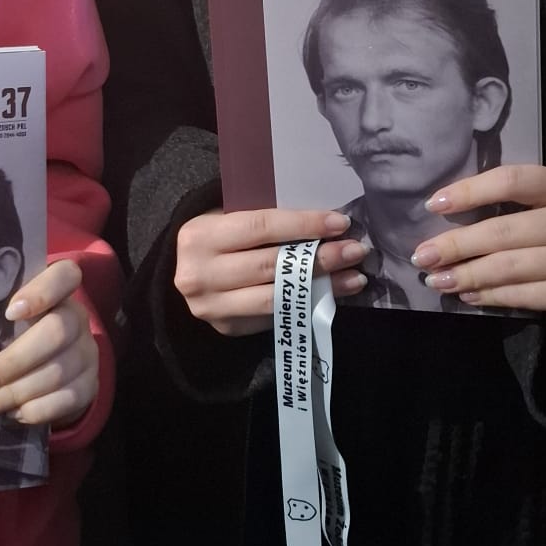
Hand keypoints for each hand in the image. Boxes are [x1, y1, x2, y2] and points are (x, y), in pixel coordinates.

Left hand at [0, 258, 97, 430]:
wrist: (54, 370)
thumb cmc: (16, 335)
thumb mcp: (8, 320)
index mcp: (58, 293)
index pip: (64, 276)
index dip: (41, 291)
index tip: (10, 312)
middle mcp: (78, 319)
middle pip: (56, 333)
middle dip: (14, 361)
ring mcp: (87, 354)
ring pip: (57, 372)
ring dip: (15, 393)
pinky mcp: (90, 386)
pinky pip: (66, 400)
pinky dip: (35, 409)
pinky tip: (11, 413)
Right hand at [174, 209, 370, 335]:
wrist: (189, 273)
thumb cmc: (218, 236)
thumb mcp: (228, 218)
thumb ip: (264, 221)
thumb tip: (325, 223)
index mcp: (199, 237)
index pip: (260, 227)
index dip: (302, 225)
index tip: (339, 222)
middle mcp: (199, 275)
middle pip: (271, 266)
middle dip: (319, 257)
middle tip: (355, 250)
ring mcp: (212, 307)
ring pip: (276, 297)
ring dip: (322, 286)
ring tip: (355, 276)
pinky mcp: (227, 328)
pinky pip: (274, 316)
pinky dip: (306, 304)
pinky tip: (332, 295)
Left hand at [409, 165, 545, 330]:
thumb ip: (511, 203)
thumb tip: (444, 214)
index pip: (514, 181)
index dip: (471, 191)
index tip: (434, 205)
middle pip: (505, 230)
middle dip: (456, 245)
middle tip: (423, 256)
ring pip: (510, 267)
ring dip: (467, 276)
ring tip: (438, 280)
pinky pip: (523, 295)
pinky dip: (490, 296)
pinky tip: (469, 295)